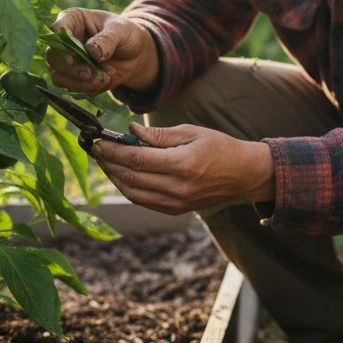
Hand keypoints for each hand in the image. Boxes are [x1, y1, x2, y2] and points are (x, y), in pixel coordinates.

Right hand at [45, 8, 157, 94]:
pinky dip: (88, 88)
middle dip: (71, 69)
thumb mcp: (121, 31)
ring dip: (79, 82)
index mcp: (73, 21)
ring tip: (103, 79)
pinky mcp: (76, 78)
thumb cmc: (126, 34)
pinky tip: (105, 81)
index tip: (72, 56)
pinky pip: (72, 88)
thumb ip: (107, 39)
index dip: (60, 44)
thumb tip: (92, 51)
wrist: (137, 55)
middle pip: (53, 58)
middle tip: (91, 74)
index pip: (57, 30)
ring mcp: (69, 62)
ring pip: (58, 77)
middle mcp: (65, 42)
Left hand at [92, 123, 274, 214]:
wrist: (245, 175)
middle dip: (109, 163)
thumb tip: (131, 132)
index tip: (98, 142)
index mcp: (183, 164)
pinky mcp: (176, 210)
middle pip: (131, 177)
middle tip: (97, 150)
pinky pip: (144, 201)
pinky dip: (128, 189)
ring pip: (133, 193)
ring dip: (115, 178)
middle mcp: (178, 187)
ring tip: (106, 163)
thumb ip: (160, 135)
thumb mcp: (193, 133)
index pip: (137, 159)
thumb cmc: (221, 148)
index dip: (113, 151)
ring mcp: (176, 202)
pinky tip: (122, 176)